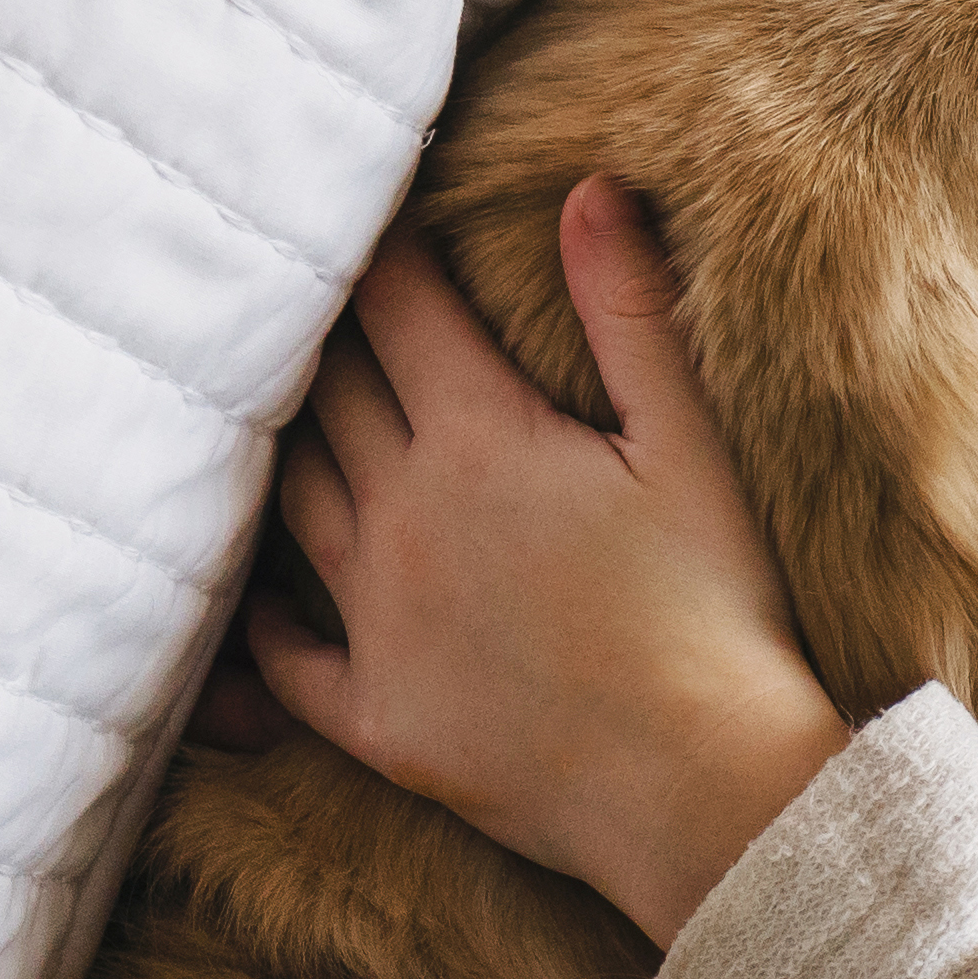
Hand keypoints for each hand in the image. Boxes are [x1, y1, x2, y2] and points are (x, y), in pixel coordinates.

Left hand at [243, 178, 855, 942]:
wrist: (702, 789)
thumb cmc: (717, 611)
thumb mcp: (689, 445)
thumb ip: (628, 313)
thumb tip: (587, 189)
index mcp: (480, 438)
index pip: (396, 308)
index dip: (382, 254)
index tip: (374, 219)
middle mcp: (402, 516)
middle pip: (330, 394)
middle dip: (325, 340)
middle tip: (317, 305)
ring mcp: (375, 619)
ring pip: (295, 503)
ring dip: (289, 450)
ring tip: (286, 417)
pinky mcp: (371, 714)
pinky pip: (282, 652)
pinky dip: (265, 611)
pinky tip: (261, 591)